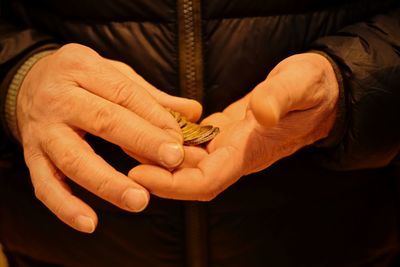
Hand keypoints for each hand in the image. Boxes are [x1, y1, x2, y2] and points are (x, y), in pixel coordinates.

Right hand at [17, 43, 200, 231]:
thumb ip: (152, 96)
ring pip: (74, 159)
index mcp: (82, 68)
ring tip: (139, 200)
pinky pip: (45, 185)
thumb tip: (193, 111)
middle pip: (102, 121)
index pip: (124, 94)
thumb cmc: (81, 80)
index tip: (179, 139)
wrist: (28, 83)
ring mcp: (42, 130)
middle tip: (172, 161)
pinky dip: (65, 206)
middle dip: (141, 141)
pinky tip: (89, 223)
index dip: (154, 117)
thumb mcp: (113, 74)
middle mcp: (58, 98)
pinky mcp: (31, 156)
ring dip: (107, 182)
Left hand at [128, 53, 338, 200]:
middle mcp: (235, 154)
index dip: (172, 184)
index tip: (140, 172)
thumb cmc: (313, 89)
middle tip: (120, 156)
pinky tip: (152, 127)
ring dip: (158, 157)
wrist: (319, 93)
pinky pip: (192, 145)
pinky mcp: (223, 134)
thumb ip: (280, 98)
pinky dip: (171, 140)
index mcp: (251, 151)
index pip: (206, 181)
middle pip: (189, 178)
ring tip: (126, 141)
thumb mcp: (300, 84)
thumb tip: (260, 113)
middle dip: (155, 174)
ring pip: (187, 163)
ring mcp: (228, 146)